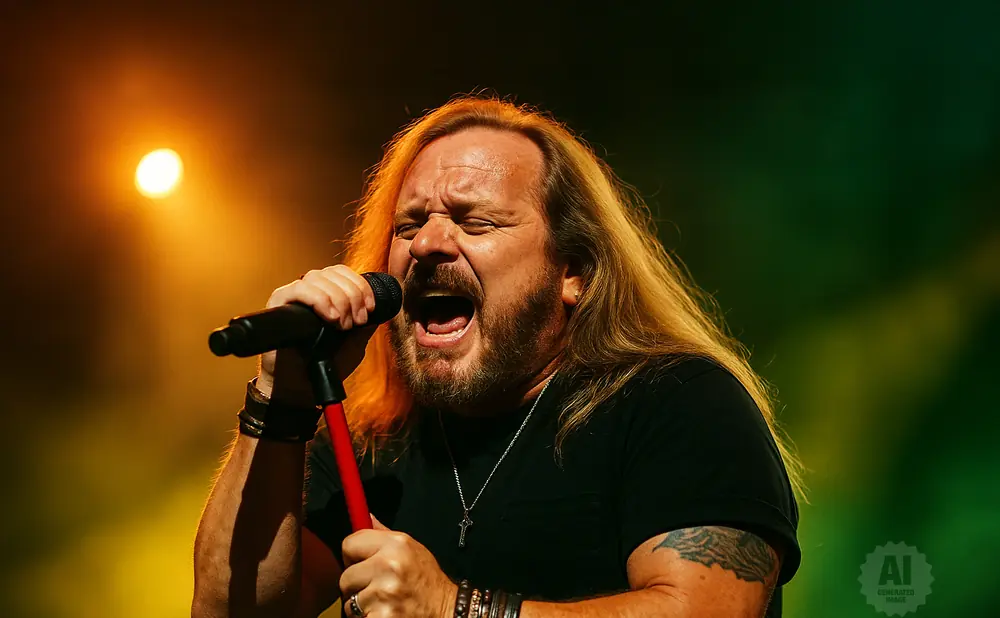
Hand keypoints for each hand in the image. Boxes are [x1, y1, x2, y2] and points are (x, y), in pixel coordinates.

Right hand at [255, 265, 378, 403]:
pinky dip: (320, 300)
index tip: (370, 308)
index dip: (360, 285)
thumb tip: (380, 307)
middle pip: (332, 273)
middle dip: (352, 295)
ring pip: (318, 278)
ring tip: (343, 325)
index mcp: (327, 293)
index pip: (343, 272)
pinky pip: (299, 289)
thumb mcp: (354, 342)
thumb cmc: (325, 364)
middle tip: (357, 321)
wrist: (301, 387)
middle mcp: (309, 290)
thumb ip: (365, 324)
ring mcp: (292, 295)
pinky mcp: (278, 303)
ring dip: (338, 299)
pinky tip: (331, 318)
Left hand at [340, 515, 457, 617]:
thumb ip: (384, 534)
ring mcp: (384, 593)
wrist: (447, 610)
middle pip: (345, 576)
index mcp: (395, 544)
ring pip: (349, 602)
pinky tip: (383, 613)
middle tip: (375, 588)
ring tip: (382, 602)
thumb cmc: (427, 580)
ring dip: (361, 605)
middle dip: (356, 585)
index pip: (349, 544)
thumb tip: (366, 517)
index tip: (361, 563)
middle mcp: (389, 565)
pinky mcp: (381, 617)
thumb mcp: (412, 548)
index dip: (352, 556)